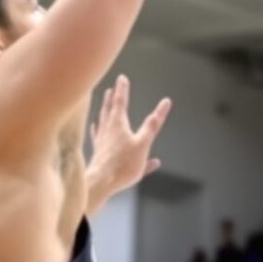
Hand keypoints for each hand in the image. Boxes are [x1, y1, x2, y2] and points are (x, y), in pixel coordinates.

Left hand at [86, 76, 171, 197]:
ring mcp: (101, 142)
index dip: (122, 89)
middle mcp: (107, 131)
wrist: (99, 184)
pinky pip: (99, 138)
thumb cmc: (122, 165)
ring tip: (104, 106)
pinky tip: (98, 129)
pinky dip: (99, 131)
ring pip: (102, 123)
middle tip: (110, 89)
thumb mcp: (143, 143)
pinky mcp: (98, 153)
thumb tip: (165, 103)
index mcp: (118, 125)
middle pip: (108, 111)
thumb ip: (153, 123)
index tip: (122, 78)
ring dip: (104, 112)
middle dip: (111, 98)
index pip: (120, 102)